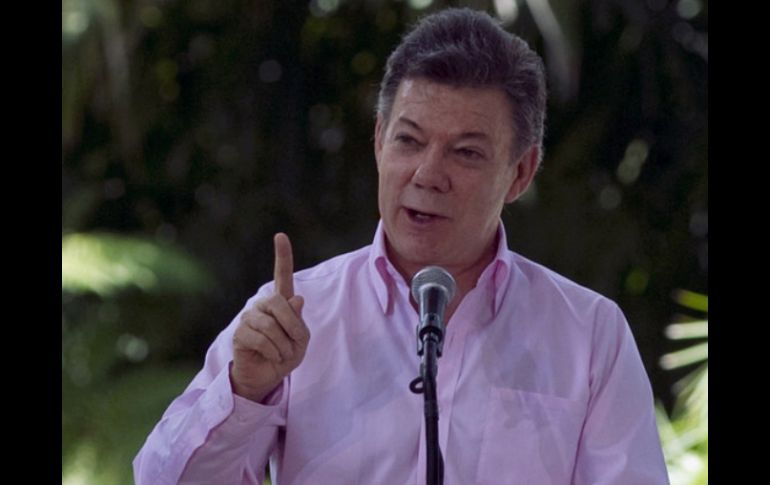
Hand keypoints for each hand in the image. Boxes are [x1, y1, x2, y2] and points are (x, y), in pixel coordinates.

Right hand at [230, 233, 310, 401]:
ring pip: (269, 325)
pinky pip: (260, 339)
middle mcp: (263, 305)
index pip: (282, 275)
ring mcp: (249, 317)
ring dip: (283, 344)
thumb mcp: (301, 340)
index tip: (280, 236)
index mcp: (281, 302)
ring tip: (283, 354)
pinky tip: (272, 357)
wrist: (267, 377)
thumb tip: (297, 298)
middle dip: (292, 325)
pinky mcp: (240, 333)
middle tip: (295, 344)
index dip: (282, 256)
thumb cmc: (286, 355)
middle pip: (278, 303)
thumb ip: (299, 321)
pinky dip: (273, 351)